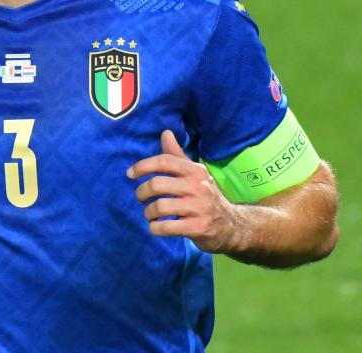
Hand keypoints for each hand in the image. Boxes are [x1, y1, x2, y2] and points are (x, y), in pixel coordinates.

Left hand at [127, 130, 240, 253]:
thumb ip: (177, 156)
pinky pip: (167, 227)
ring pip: (160, 207)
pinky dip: (155, 228)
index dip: (143, 166)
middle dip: (142, 192)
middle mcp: (198, 186)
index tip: (129, 174)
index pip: (165, 161)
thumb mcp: (194, 174)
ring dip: (148, 213)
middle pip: (157, 184)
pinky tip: (156, 227)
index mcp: (195, 171)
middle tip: (141, 198)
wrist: (231, 225)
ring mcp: (199, 207)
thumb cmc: (205, 196)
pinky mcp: (198, 228)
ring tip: (149, 215)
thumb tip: (165, 133)